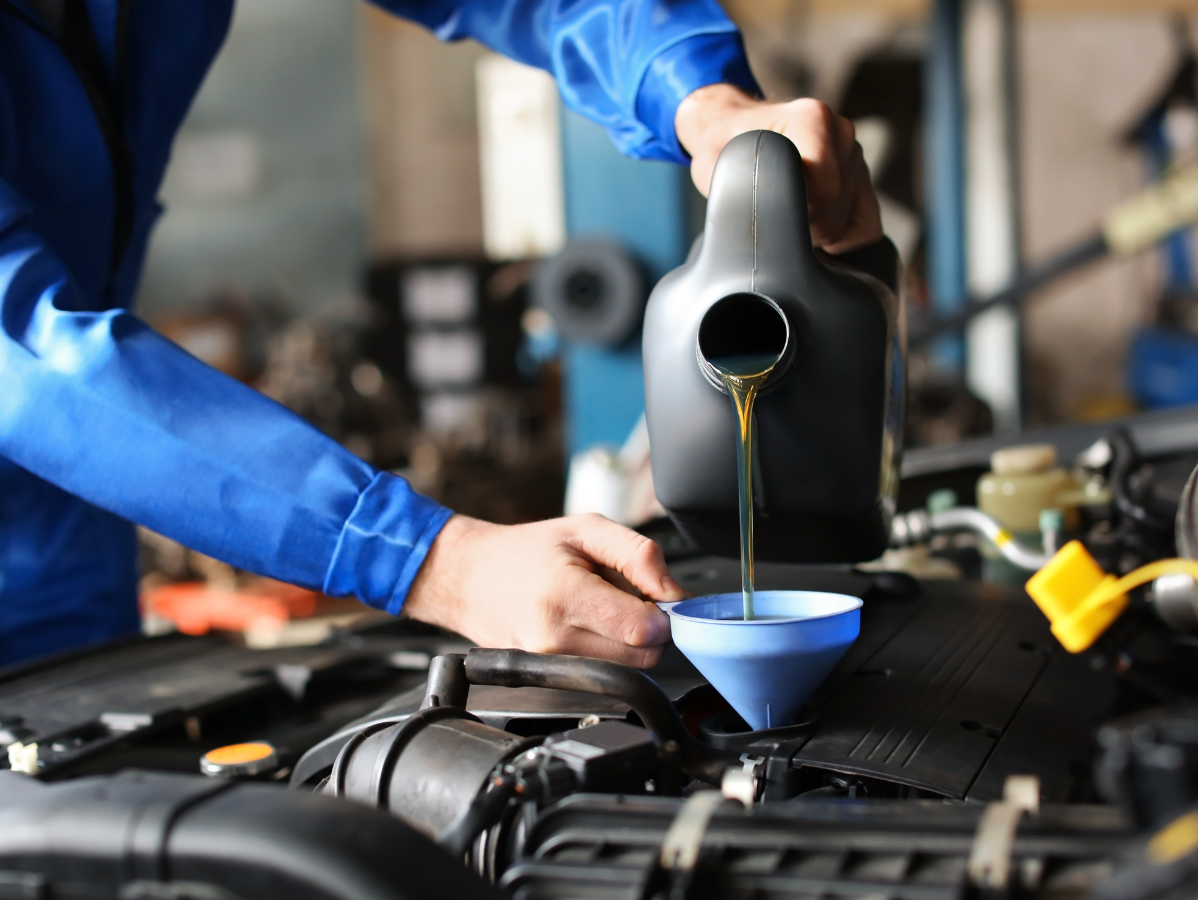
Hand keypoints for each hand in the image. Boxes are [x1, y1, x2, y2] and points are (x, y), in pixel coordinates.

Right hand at [403, 514, 683, 667]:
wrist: (470, 578)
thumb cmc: (528, 551)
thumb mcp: (587, 529)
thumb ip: (639, 554)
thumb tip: (674, 592)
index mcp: (565, 594)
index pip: (643, 629)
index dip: (663, 613)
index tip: (655, 596)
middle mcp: (554, 637)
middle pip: (642, 656)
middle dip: (650, 629)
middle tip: (629, 598)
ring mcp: (549, 663)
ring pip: (626, 669)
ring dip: (629, 642)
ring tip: (604, 609)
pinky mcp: (548, 677)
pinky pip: (602, 672)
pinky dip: (608, 652)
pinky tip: (589, 627)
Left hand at [674, 84, 881, 253]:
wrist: (733, 131)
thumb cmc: (723, 148)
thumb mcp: (722, 166)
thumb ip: (748, 190)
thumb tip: (775, 228)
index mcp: (813, 119)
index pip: (825, 192)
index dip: (794, 214)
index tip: (767, 204)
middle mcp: (842, 133)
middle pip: (834, 213)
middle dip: (801, 225)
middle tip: (770, 209)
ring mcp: (854, 154)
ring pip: (847, 223)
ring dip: (814, 229)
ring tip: (785, 209)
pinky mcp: (861, 178)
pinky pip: (865, 227)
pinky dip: (839, 237)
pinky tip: (810, 225)